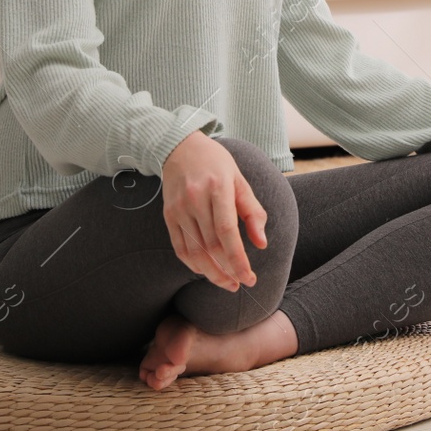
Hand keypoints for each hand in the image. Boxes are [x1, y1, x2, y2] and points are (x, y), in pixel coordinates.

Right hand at [160, 132, 267, 290]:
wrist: (179, 147)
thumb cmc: (216, 164)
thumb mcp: (240, 180)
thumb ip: (253, 211)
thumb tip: (261, 244)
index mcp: (217, 187)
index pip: (227, 232)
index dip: (238, 259)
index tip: (249, 277)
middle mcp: (195, 199)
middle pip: (211, 246)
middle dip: (228, 270)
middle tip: (241, 283)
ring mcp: (179, 208)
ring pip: (195, 251)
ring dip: (212, 273)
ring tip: (227, 283)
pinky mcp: (168, 215)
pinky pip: (180, 248)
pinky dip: (193, 264)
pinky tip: (206, 272)